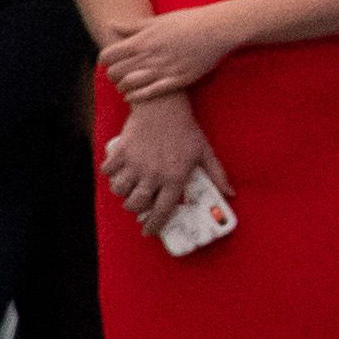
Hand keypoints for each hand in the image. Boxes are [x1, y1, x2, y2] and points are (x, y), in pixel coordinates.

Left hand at [100, 7, 237, 104]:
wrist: (217, 29)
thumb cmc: (187, 22)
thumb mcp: (157, 21)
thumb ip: (132, 27)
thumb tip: (110, 24)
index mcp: (142, 40)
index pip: (108, 56)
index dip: (104, 61)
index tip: (108, 62)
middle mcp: (149, 55)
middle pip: (116, 71)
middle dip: (112, 75)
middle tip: (115, 76)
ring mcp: (163, 68)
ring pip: (129, 84)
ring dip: (122, 87)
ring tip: (123, 86)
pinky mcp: (177, 79)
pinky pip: (150, 92)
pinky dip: (136, 96)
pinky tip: (131, 97)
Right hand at [102, 89, 219, 228]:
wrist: (163, 106)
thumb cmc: (185, 129)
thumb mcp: (205, 152)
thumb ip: (217, 174)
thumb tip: (230, 194)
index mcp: (174, 177)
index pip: (162, 210)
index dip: (154, 225)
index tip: (149, 231)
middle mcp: (153, 174)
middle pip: (135, 204)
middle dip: (135, 209)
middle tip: (139, 204)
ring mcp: (135, 163)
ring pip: (119, 190)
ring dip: (123, 192)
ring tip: (128, 188)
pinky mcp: (121, 152)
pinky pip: (108, 171)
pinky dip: (110, 174)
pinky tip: (117, 172)